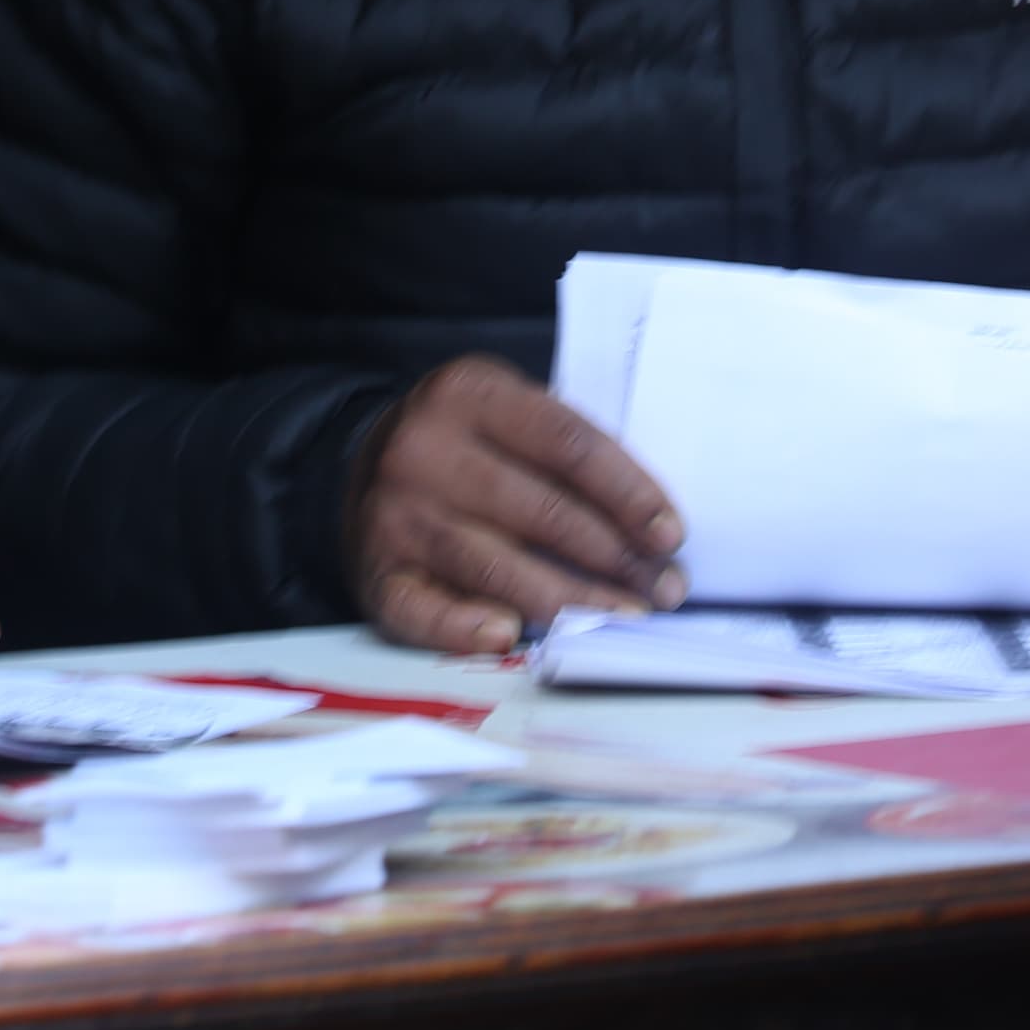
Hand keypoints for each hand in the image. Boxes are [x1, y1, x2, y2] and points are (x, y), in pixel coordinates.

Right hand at [348, 356, 684, 657]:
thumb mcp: (504, 411)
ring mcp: (396, 514)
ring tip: (622, 619)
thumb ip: (561, 449)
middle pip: (541, 510)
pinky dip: (466, 628)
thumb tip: (647, 526)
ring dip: (570, 600)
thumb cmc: (464, 444)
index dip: (628, 492)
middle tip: (664, 590)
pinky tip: (510, 637)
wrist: (359, 464)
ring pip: (496, 566)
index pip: (567, 444)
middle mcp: (426, 449)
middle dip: (615, 557)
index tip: (670, 534)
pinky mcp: (376, 571)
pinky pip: (424, 610)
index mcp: (469, 393)